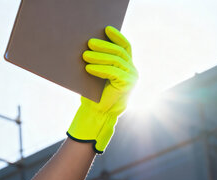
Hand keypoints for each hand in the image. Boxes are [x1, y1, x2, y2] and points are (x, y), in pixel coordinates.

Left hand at [66, 26, 137, 153]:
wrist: (98, 114)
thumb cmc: (95, 95)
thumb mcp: (97, 75)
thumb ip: (99, 62)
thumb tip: (88, 46)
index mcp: (127, 66)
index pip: (124, 47)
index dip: (116, 36)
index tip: (106, 28)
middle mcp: (132, 70)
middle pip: (119, 52)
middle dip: (104, 46)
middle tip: (89, 42)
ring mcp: (132, 77)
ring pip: (115, 61)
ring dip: (99, 57)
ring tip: (84, 55)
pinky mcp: (127, 84)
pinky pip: (113, 72)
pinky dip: (99, 69)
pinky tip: (88, 68)